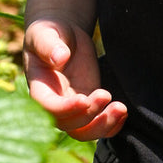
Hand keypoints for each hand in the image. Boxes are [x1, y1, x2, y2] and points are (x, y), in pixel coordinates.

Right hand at [23, 17, 126, 138]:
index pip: (48, 108)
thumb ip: (49, 45)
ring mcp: (72, 106)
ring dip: (103, 126)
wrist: (64, 35)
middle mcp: (54, 102)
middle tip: (106, 94)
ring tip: (121, 108)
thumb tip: (60, 57)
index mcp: (40, 87)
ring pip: (83, 131)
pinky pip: (97, 125)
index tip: (84, 99)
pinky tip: (123, 112)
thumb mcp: (45, 32)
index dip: (65, 109)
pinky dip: (111, 126)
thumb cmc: (49, 31)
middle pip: (68, 125)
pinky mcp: (89, 104)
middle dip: (89, 116)